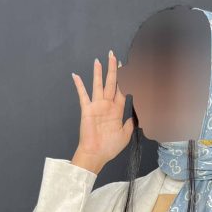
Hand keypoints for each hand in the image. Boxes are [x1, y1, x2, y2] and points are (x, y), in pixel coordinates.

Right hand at [70, 51, 134, 174]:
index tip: (128, 69)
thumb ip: (130, 124)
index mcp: (117, 111)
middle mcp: (107, 106)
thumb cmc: (109, 147)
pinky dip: (79, 86)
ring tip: (100, 60)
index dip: (126, 80)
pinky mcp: (87, 110)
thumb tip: (136, 116)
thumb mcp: (125, 135)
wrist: (97, 155)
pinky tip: (76, 75)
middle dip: (113, 70)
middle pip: (112, 84)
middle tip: (114, 56)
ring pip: (98, 85)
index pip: (123, 91)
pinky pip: (83, 95)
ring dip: (99, 73)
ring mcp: (97, 106)